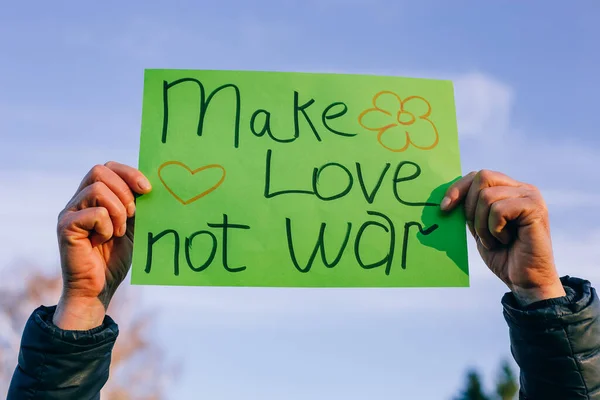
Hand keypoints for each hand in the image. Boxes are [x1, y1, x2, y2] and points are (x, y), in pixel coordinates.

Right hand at [53, 162, 151, 329]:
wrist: (98, 290)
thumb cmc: (115, 259)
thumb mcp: (132, 227)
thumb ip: (137, 206)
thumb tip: (152, 186)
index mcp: (94, 197)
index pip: (108, 168)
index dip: (129, 173)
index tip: (148, 189)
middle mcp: (78, 200)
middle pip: (99, 171)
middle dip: (124, 190)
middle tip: (133, 214)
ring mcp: (69, 212)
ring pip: (97, 189)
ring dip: (117, 210)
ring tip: (118, 231)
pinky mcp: (65, 227)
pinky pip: (94, 213)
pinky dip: (106, 226)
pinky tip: (104, 239)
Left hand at [441, 170, 564, 305]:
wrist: (524, 281)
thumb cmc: (503, 256)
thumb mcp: (479, 227)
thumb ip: (470, 209)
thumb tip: (446, 198)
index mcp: (510, 190)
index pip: (478, 176)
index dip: (458, 188)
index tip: (444, 208)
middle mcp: (522, 189)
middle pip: (482, 178)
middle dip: (470, 208)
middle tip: (479, 233)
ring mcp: (530, 197)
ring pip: (487, 196)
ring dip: (482, 225)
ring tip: (494, 241)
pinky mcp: (535, 208)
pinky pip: (498, 210)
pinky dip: (494, 229)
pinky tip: (505, 241)